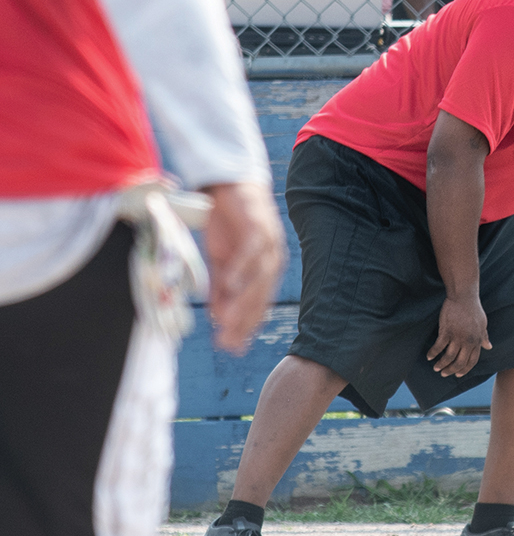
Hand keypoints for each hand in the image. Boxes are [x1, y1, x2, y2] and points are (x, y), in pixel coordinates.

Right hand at [202, 181, 285, 353]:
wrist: (231, 186)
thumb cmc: (228, 224)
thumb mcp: (221, 261)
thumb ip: (221, 288)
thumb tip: (218, 319)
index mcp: (265, 271)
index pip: (258, 305)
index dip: (246, 327)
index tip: (232, 349)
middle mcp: (272, 261)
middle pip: (260, 297)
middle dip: (243, 322)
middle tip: (227, 343)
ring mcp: (269, 244)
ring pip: (258, 279)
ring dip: (242, 301)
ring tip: (227, 322)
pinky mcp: (260, 228)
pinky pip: (251, 253)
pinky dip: (240, 270)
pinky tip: (228, 285)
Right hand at [427, 294, 491, 376]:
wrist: (464, 296)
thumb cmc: (473, 309)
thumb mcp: (483, 324)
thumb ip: (484, 337)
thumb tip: (489, 347)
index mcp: (477, 341)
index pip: (472, 361)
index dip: (465, 370)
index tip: (458, 374)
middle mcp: (468, 341)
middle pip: (460, 362)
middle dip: (451, 370)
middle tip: (444, 374)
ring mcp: (457, 337)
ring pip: (449, 357)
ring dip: (441, 365)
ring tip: (436, 368)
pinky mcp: (447, 331)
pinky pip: (438, 347)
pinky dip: (433, 353)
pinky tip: (429, 356)